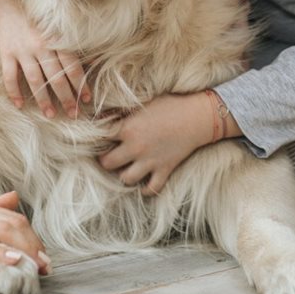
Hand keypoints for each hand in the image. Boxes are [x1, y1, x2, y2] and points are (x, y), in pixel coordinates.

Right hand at [0, 0, 88, 114]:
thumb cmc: (37, 15)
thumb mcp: (56, 26)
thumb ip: (68, 45)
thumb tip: (88, 64)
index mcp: (56, 40)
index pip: (72, 67)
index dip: (80, 85)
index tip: (86, 100)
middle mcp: (40, 46)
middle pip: (56, 77)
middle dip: (66, 98)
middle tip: (73, 114)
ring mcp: (22, 50)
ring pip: (34, 80)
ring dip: (43, 100)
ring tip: (50, 114)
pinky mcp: (6, 52)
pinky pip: (10, 76)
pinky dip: (14, 91)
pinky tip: (19, 105)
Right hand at [0, 191, 48, 286]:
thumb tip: (13, 199)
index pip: (13, 216)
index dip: (32, 236)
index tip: (43, 256)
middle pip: (12, 223)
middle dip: (34, 245)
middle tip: (47, 266)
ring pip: (1, 232)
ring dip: (25, 250)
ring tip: (38, 267)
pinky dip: (0, 254)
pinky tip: (15, 263)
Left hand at [100, 92, 217, 195]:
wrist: (197, 116)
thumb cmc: (171, 104)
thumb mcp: (144, 103)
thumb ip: (124, 113)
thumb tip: (104, 116)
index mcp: (128, 128)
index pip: (101, 138)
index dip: (97, 139)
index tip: (98, 140)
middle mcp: (135, 147)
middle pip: (107, 163)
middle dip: (104, 161)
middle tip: (108, 157)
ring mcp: (150, 161)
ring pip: (126, 179)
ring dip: (123, 175)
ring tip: (125, 169)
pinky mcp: (164, 170)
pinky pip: (151, 189)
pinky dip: (146, 190)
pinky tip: (143, 184)